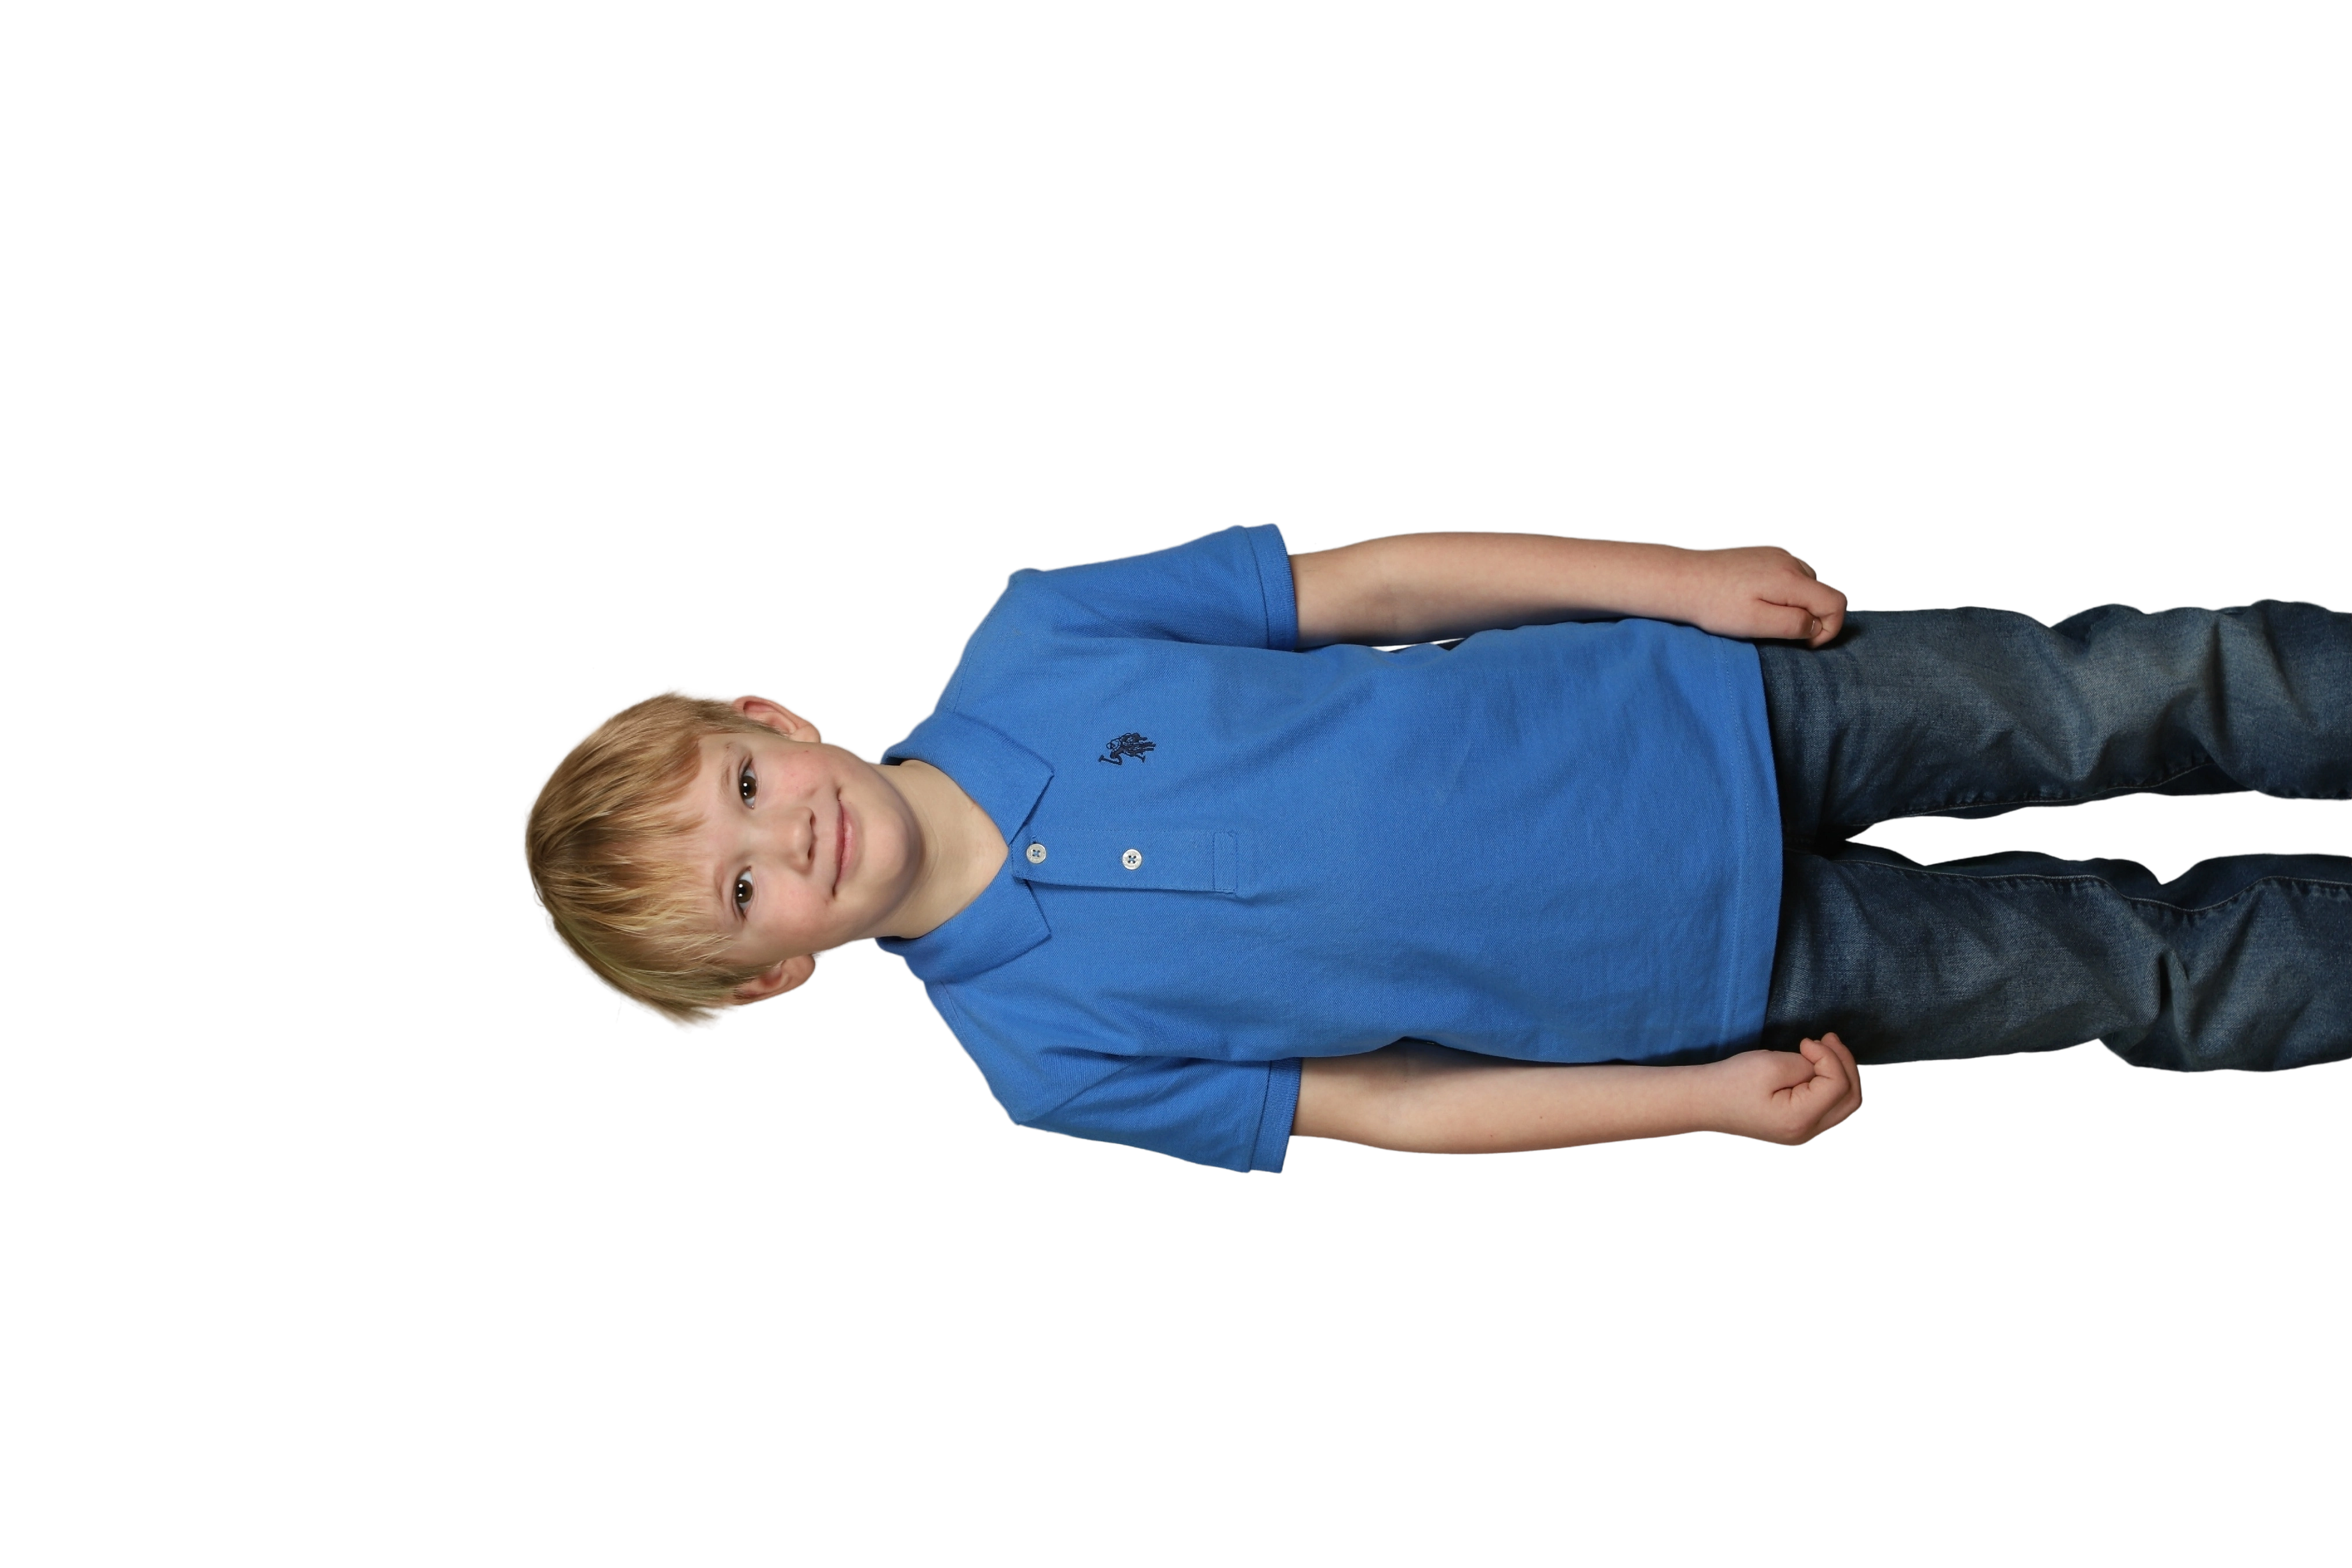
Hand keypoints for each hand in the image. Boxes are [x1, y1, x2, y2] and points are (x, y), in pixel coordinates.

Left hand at [1684, 544, 1848, 648]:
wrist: (1683, 579)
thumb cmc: (1715, 605)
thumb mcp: (1756, 624)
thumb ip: (1793, 625)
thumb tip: (1815, 626)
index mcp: (1791, 579)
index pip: (1836, 602)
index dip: (1830, 628)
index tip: (1806, 643)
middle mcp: (1790, 561)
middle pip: (1824, 593)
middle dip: (1812, 616)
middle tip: (1780, 630)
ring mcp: (1778, 554)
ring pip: (1809, 584)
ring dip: (1799, 603)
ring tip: (1767, 615)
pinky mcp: (1766, 554)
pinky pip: (1792, 574)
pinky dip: (1787, 591)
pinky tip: (1760, 600)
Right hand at [1699, 1032, 1863, 1147]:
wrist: (1703, 1102)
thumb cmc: (1731, 1081)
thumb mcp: (1770, 1065)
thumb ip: (1806, 1065)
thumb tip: (1823, 1063)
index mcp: (1799, 1120)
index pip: (1838, 1085)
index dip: (1830, 1056)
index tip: (1805, 1041)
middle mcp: (1806, 1133)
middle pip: (1850, 1099)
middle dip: (1844, 1064)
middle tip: (1828, 1039)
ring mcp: (1803, 1133)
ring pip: (1843, 1104)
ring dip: (1840, 1074)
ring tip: (1824, 1048)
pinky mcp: (1796, 1126)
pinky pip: (1828, 1107)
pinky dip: (1829, 1085)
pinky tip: (1817, 1066)